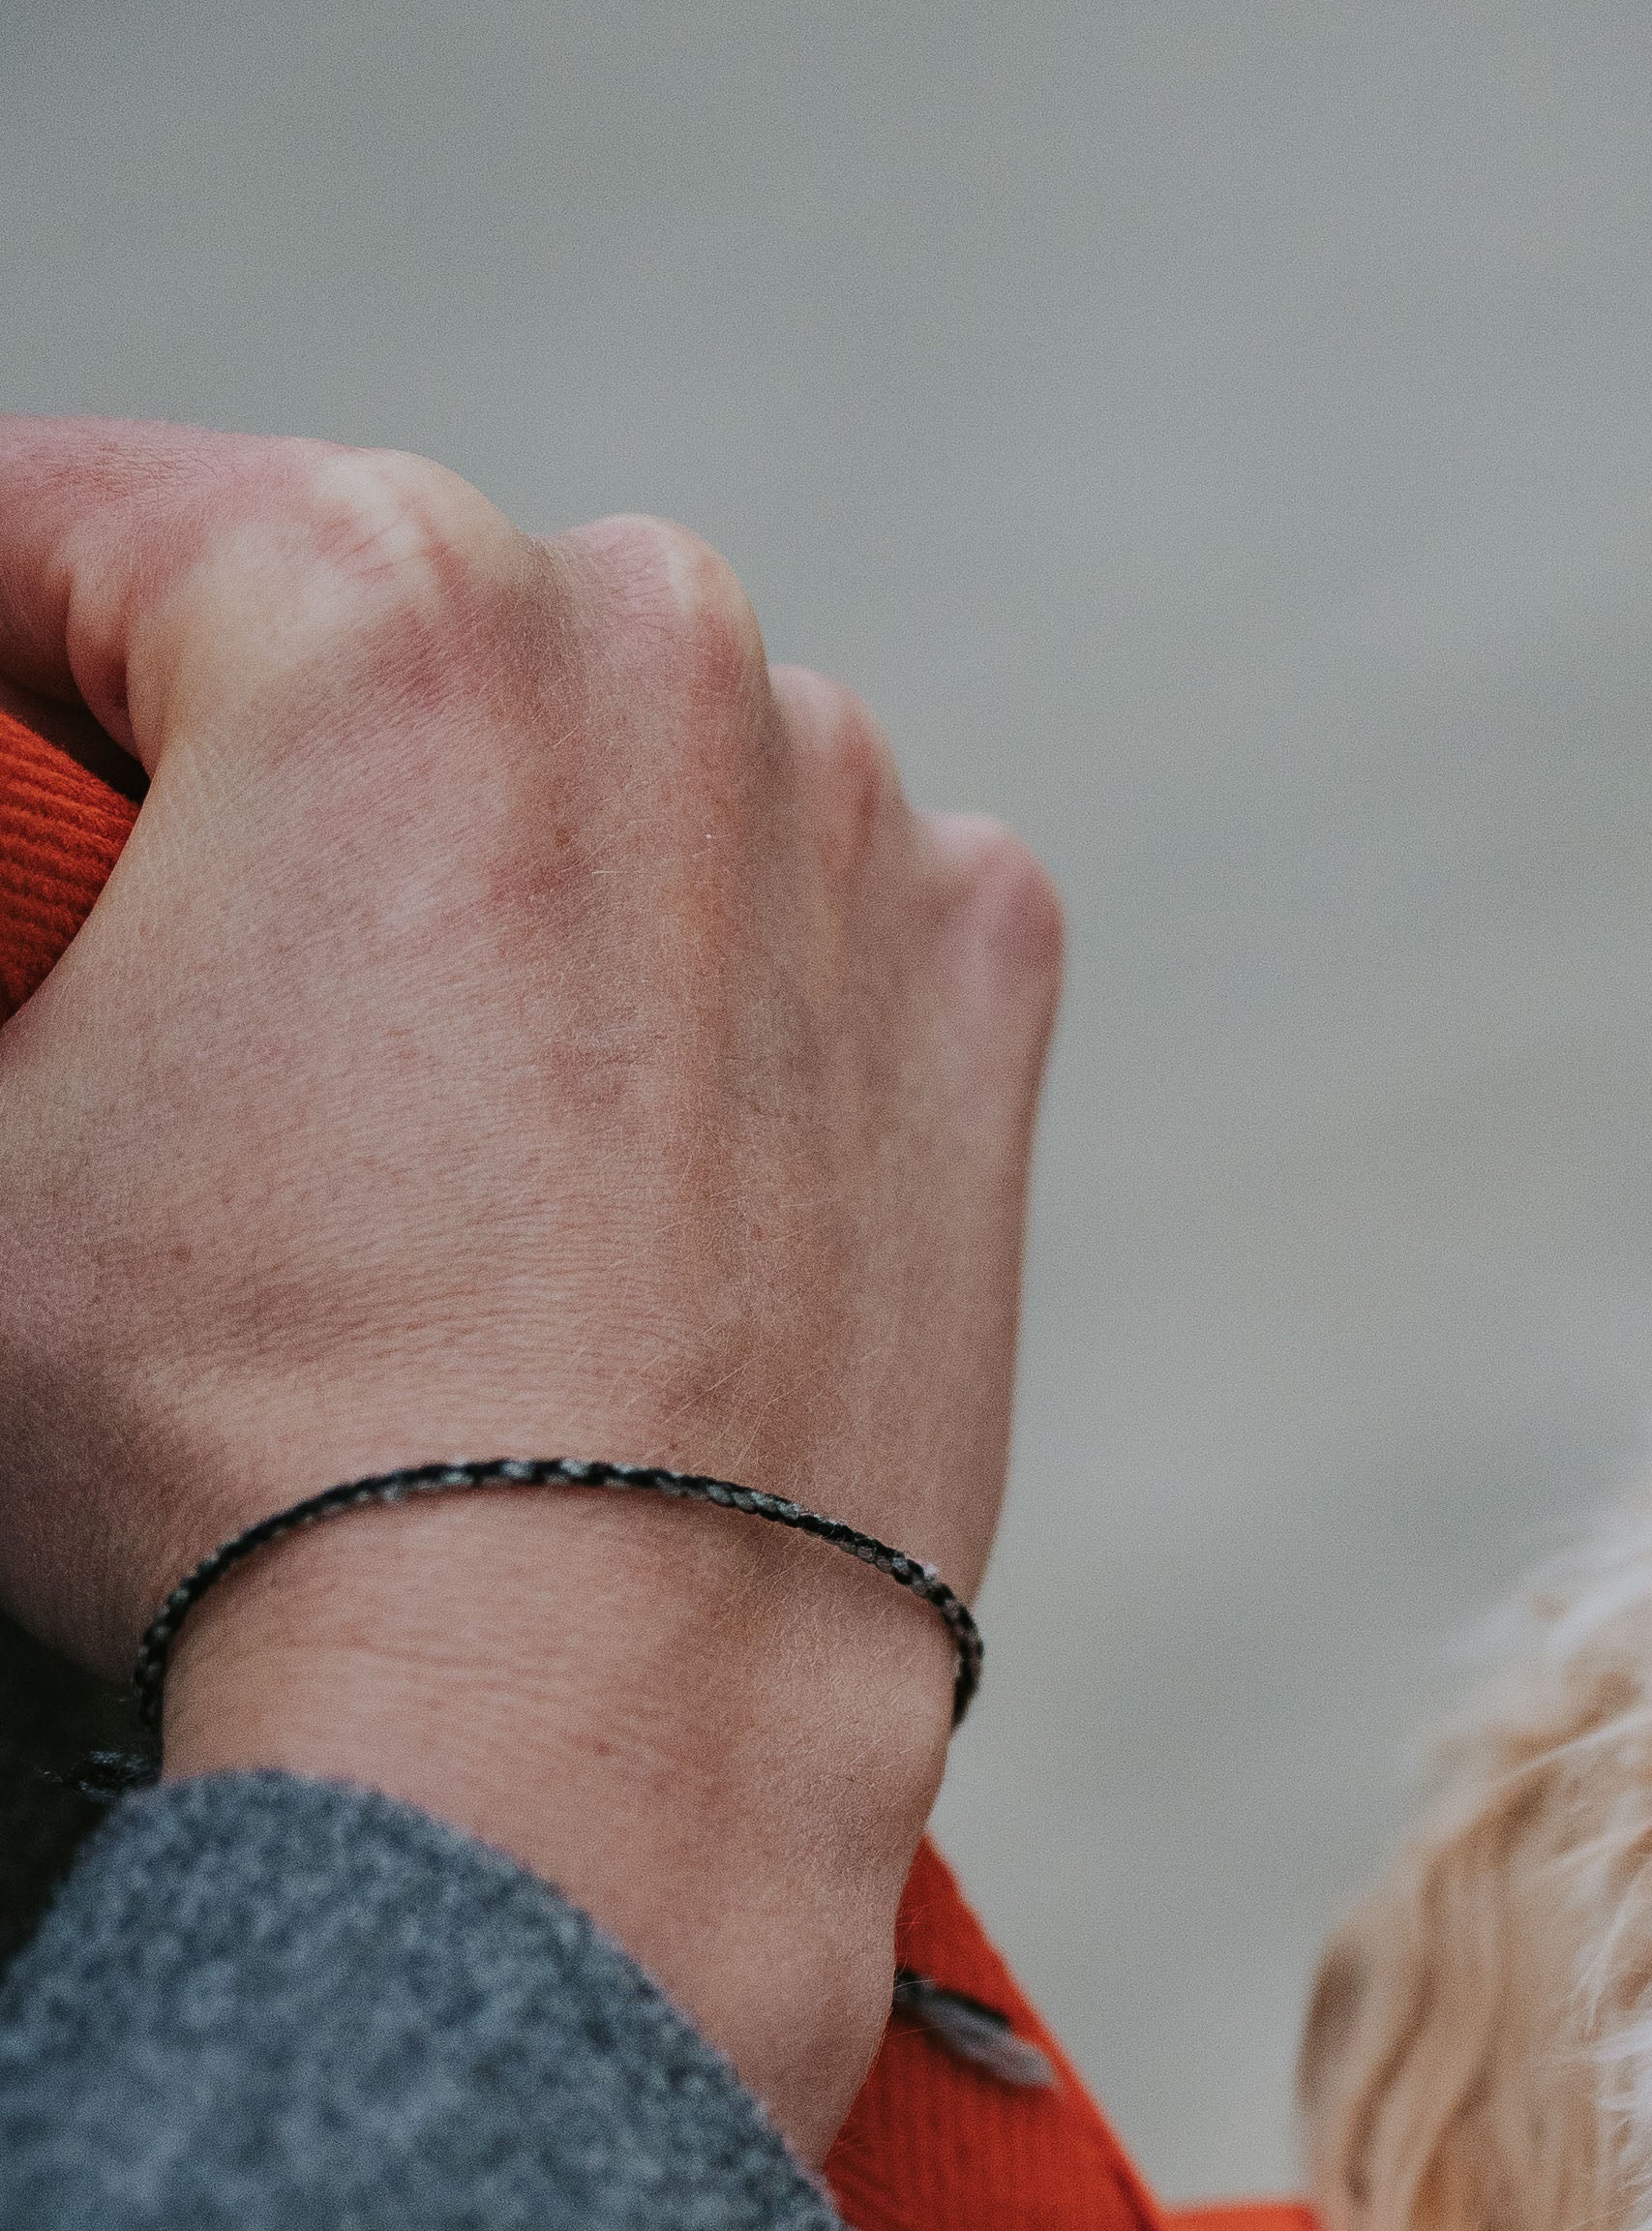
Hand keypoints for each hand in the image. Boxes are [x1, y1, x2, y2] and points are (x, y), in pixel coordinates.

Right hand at [0, 423, 1061, 2152]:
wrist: (591, 1711)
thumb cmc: (234, 1439)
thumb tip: (18, 904)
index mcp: (378, 595)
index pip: (72, 519)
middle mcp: (657, 636)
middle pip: (357, 625)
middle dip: (240, 759)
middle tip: (159, 973)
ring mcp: (850, 805)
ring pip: (590, 756)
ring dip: (485, 860)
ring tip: (383, 1104)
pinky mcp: (978, 975)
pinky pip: (783, 900)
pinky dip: (692, 981)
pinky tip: (594, 1161)